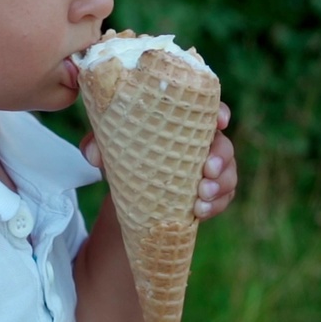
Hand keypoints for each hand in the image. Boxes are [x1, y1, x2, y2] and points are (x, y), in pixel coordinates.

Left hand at [79, 100, 237, 220]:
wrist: (132, 193)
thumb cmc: (127, 156)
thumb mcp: (110, 148)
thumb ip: (98, 144)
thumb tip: (93, 153)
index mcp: (184, 123)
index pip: (210, 111)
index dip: (221, 112)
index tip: (220, 120)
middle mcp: (203, 144)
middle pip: (224, 144)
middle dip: (221, 157)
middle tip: (208, 169)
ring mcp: (211, 171)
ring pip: (228, 174)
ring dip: (219, 185)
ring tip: (201, 195)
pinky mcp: (213, 195)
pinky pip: (223, 199)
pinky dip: (214, 205)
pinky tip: (200, 211)